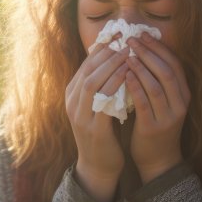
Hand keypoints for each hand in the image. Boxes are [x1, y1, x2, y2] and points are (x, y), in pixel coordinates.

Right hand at [65, 35, 130, 201]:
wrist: (97, 165)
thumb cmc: (102, 131)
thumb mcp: (96, 105)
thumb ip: (101, 84)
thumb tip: (114, 57)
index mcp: (72, 95)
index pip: (85, 65)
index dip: (101, 49)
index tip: (118, 36)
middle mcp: (72, 103)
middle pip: (87, 70)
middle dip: (106, 53)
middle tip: (125, 40)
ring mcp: (80, 116)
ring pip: (92, 83)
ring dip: (110, 66)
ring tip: (128, 54)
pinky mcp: (93, 128)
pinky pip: (103, 102)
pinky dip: (116, 86)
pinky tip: (129, 77)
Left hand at [125, 33, 190, 183]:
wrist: (157, 160)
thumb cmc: (155, 125)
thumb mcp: (162, 101)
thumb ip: (156, 80)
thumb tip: (140, 51)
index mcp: (183, 94)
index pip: (175, 64)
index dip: (160, 47)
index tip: (143, 34)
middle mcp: (180, 104)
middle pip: (167, 71)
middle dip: (149, 53)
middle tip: (132, 40)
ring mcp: (168, 116)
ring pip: (157, 85)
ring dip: (141, 67)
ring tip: (127, 54)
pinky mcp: (153, 127)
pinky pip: (145, 103)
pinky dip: (135, 87)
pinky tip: (124, 75)